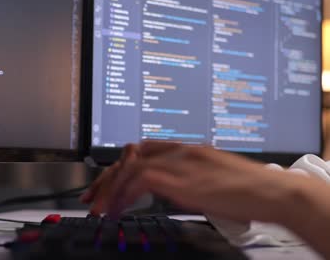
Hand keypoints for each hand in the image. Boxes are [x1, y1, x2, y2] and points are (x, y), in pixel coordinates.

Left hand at [82, 141, 308, 223]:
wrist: (269, 190)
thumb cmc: (244, 189)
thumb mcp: (205, 180)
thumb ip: (181, 180)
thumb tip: (162, 192)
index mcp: (183, 149)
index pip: (139, 152)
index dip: (117, 168)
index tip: (103, 186)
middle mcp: (177, 150)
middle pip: (129, 157)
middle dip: (105, 178)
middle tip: (90, 198)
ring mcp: (178, 161)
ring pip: (129, 167)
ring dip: (110, 190)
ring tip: (99, 210)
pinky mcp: (181, 177)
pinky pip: (140, 180)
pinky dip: (123, 195)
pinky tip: (117, 210)